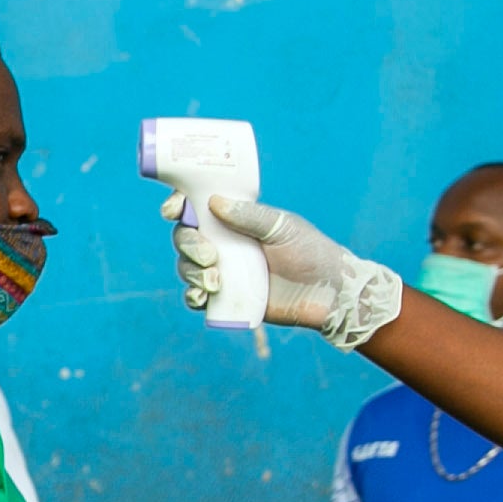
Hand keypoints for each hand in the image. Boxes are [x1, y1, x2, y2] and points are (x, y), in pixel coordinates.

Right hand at [164, 191, 404, 349]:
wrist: (329, 293)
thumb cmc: (310, 251)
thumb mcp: (283, 227)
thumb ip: (251, 216)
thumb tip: (214, 202)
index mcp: (233, 220)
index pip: (196, 208)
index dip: (177, 206)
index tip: (172, 209)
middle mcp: (223, 244)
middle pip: (185, 238)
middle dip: (188, 245)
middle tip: (209, 255)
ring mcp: (223, 272)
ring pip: (187, 268)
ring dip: (191, 272)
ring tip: (215, 280)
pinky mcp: (227, 299)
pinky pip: (197, 298)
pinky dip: (193, 296)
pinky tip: (203, 296)